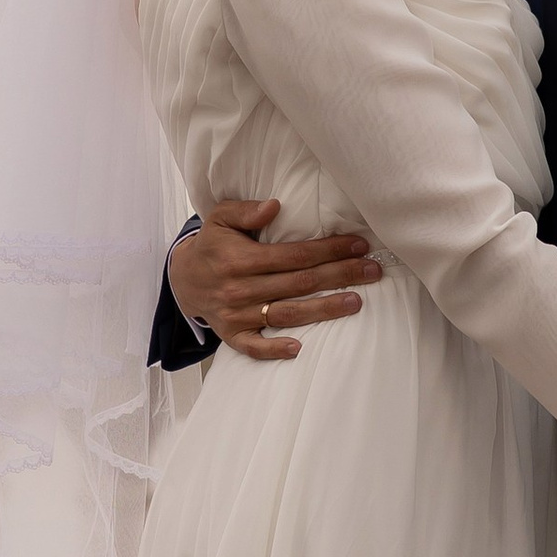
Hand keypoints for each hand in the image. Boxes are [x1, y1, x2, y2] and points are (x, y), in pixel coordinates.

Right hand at [169, 199, 380, 361]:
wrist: (184, 279)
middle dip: (339, 276)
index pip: (294, 255)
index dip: (328, 250)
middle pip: (299, 283)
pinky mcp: (233, 335)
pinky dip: (274, 350)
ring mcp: (237, 314)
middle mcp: (241, 288)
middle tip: (372, 271)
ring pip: (286, 314)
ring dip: (323, 310)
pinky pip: (254, 347)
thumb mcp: (219, 218)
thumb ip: (245, 210)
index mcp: (241, 258)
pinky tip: (299, 348)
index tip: (358, 245)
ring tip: (356, 303)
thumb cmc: (213, 245)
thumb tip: (274, 206)